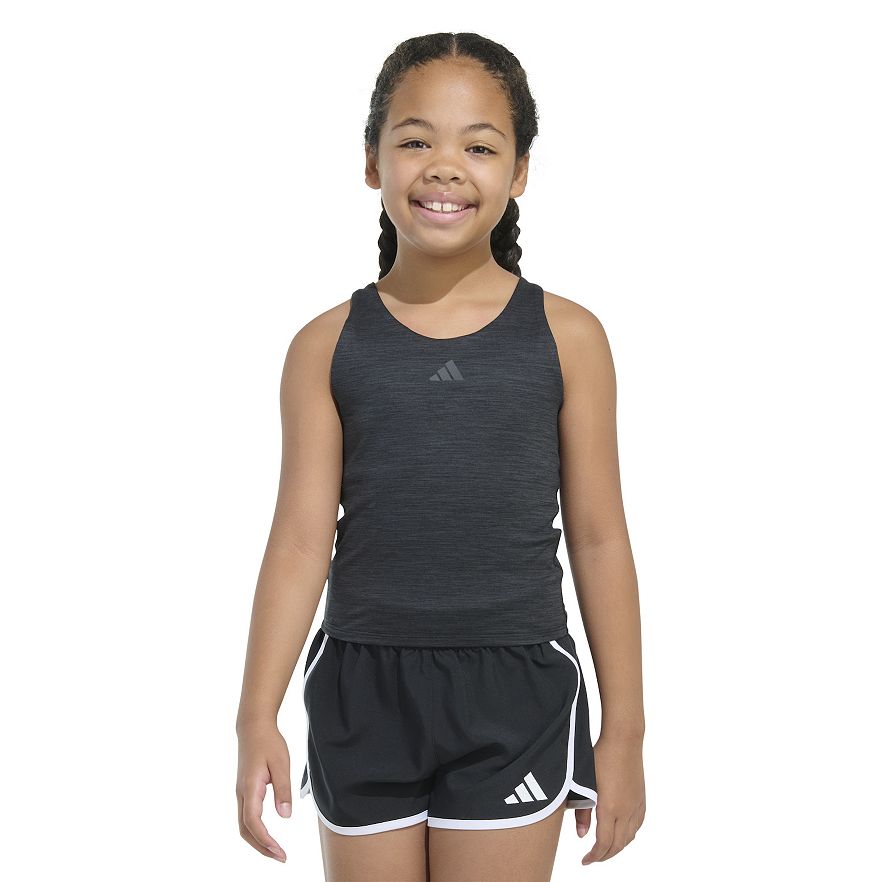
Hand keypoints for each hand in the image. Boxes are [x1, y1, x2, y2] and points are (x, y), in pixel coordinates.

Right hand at [236, 720, 291, 861]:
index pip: (253, 822)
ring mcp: (241, 793)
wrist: (253, 727)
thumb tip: (285, 816)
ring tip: (276, 851)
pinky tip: (268, 835)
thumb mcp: (281, 763)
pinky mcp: (245, 791)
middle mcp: (242, 793)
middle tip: (280, 857)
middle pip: (245, 830)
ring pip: (244, 825)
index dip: (265, 840)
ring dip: (258, 841)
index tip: (279, 852)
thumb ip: (283, 790)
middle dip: (261, 847)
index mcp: (250, 787)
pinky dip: (256, 831)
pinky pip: (246, 817)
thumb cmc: (269, 742)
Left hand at [576, 732, 645, 865]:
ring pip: (629, 837)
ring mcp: (636, 805)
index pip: (604, 843)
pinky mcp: (641, 798)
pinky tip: (622, 833)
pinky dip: (629, 835)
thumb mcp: (585, 782)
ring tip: (605, 848)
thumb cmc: (601, 756)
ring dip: (617, 847)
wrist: (624, 740)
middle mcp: (626, 811)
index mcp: (610, 808)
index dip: (594, 856)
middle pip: (618, 845)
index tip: (585, 860)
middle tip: (592, 858)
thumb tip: (581, 835)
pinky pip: (637, 825)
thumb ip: (583, 811)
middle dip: (605, 855)